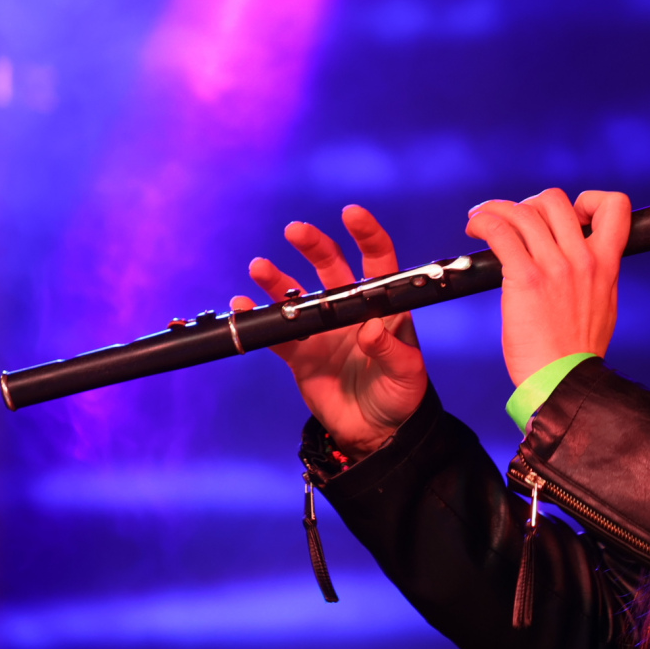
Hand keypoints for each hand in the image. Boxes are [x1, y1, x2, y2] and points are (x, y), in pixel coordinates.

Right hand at [233, 205, 427, 454]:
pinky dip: (258, 318)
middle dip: (314, 245)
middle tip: (296, 230)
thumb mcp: (407, 375)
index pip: (378, 262)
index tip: (351, 213)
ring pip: (297, 294)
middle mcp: (351, 311)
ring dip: (278, 279)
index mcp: (383, 308)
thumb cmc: (402, 398)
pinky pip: (276, 332)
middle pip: (331, 267)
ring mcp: (323, 330)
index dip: (367, 235)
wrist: (377, 435)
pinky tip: (242, 306)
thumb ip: (392, 351)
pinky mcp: (301, 354)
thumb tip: (371, 330)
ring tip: (259, 267)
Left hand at [464, 189, 630, 386]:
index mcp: (606, 263)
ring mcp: (555, 267)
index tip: (569, 215)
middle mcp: (582, 258)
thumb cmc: (578, 352)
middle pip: (555, 200)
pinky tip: (475, 229)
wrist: (565, 381)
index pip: (614, 206)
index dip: (587, 200)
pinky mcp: (526, 278)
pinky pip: (501, 232)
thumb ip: (595, 275)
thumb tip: (582, 257)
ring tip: (482, 220)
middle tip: (514, 224)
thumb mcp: (604, 304)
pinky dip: (484, 222)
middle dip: (529, 205)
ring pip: (524, 211)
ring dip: (496, 209)